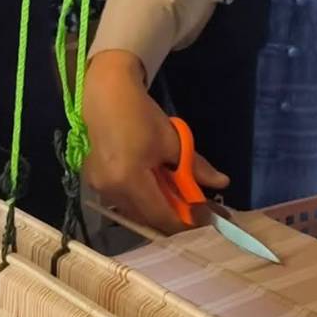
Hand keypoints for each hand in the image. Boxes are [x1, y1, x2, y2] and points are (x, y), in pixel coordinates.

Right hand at [80, 50, 228, 234]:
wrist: (107, 94)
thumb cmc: (142, 115)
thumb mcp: (174, 141)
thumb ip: (196, 167)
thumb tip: (222, 183)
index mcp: (129, 179)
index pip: (161, 214)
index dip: (185, 221)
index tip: (207, 219)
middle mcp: (110, 189)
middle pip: (147, 218)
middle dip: (174, 216)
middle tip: (198, 209)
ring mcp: (98, 187)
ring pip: (134, 211)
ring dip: (158, 209)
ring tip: (180, 198)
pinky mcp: (94, 182)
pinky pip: (123, 201)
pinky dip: (142, 200)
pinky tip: (158, 189)